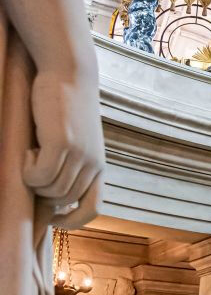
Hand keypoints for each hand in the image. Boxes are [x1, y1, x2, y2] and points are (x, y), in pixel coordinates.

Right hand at [23, 69, 103, 227]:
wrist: (70, 73)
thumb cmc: (66, 107)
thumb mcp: (74, 140)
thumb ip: (69, 165)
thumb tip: (49, 196)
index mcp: (99, 166)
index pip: (93, 209)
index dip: (73, 221)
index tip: (52, 217)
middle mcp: (93, 164)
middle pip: (61, 200)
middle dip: (41, 192)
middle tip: (32, 165)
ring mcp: (79, 155)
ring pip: (49, 191)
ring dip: (32, 179)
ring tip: (31, 152)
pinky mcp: (62, 144)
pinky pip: (38, 176)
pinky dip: (26, 170)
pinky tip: (26, 150)